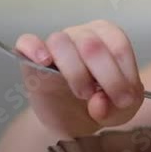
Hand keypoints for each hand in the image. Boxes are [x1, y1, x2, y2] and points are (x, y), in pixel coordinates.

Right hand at [14, 20, 144, 137]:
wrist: (73, 118)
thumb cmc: (102, 104)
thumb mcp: (121, 111)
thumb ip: (118, 107)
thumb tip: (98, 102)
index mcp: (110, 37)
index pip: (119, 47)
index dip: (123, 76)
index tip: (123, 100)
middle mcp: (83, 33)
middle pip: (92, 45)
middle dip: (104, 77)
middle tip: (101, 99)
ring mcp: (56, 43)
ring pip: (61, 43)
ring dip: (74, 72)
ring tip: (82, 92)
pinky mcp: (30, 57)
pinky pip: (27, 42)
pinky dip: (34, 48)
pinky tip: (44, 62)